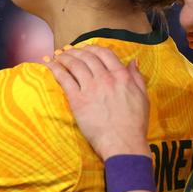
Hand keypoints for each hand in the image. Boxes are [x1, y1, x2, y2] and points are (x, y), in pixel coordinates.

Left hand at [47, 45, 149, 159]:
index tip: (85, 48)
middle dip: (76, 50)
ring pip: (74, 64)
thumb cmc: (135, 124)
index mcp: (121, 76)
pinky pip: (64, 78)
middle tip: (69, 50)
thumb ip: (137, 78)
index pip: (105, 53)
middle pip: (87, 56)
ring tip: (58, 55)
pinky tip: (49, 63)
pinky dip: (55, 68)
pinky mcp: (77, 100)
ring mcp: (90, 88)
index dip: (92, 48)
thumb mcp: (143, 97)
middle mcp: (105, 78)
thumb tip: (133, 62)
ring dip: (65, 56)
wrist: (123, 143)